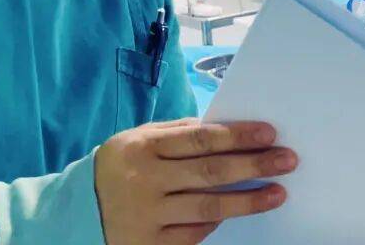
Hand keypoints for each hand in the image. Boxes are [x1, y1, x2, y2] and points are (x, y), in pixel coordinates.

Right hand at [95, 118, 298, 244]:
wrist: (76, 211)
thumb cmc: (121, 166)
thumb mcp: (139, 139)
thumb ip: (179, 133)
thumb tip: (229, 131)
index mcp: (141, 147)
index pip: (200, 139)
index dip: (238, 136)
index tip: (270, 134)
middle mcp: (143, 181)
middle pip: (210, 173)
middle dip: (254, 166)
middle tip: (288, 160)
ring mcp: (145, 217)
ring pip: (208, 208)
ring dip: (248, 201)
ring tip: (278, 193)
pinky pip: (194, 234)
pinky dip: (217, 223)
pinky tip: (239, 212)